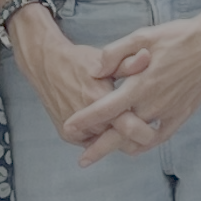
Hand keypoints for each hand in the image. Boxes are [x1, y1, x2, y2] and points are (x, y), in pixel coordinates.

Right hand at [6, 9, 135, 164]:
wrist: (44, 64)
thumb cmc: (78, 60)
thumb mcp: (104, 60)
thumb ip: (128, 64)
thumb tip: (148, 56)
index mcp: (101, 102)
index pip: (131, 128)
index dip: (148, 130)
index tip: (157, 126)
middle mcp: (88, 121)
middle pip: (123, 142)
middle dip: (136, 138)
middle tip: (147, 128)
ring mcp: (77, 131)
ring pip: (109, 144)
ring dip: (119, 137)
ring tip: (128, 123)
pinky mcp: (69, 135)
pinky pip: (94, 143)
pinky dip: (103, 136)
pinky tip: (109, 124)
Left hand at [67, 1, 200, 157]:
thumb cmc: (178, 35)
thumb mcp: (142, 36)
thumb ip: (114, 54)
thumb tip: (94, 71)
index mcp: (141, 84)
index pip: (106, 108)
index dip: (85, 120)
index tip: (68, 128)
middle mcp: (154, 103)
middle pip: (120, 133)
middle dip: (98, 147)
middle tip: (81, 159)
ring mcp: (170, 110)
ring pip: (140, 138)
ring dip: (122, 147)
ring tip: (106, 152)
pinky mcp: (184, 112)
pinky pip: (162, 135)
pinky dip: (146, 143)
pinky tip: (136, 146)